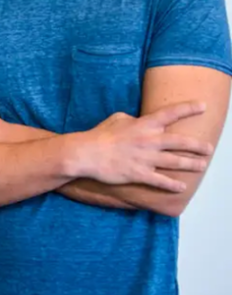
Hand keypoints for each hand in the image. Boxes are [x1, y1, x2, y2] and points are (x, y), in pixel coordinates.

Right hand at [77, 102, 213, 190]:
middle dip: (198, 146)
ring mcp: (145, 159)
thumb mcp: (116, 119)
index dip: (188, 109)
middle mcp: (149, 141)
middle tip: (209, 148)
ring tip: (202, 165)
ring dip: (192, 164)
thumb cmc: (99, 135)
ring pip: (176, 162)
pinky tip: (181, 187)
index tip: (202, 106)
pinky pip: (160, 181)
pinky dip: (172, 185)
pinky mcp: (139, 174)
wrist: (86, 153)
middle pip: (181, 143)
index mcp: (143, 125)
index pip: (170, 114)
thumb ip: (132, 119)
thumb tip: (138, 120)